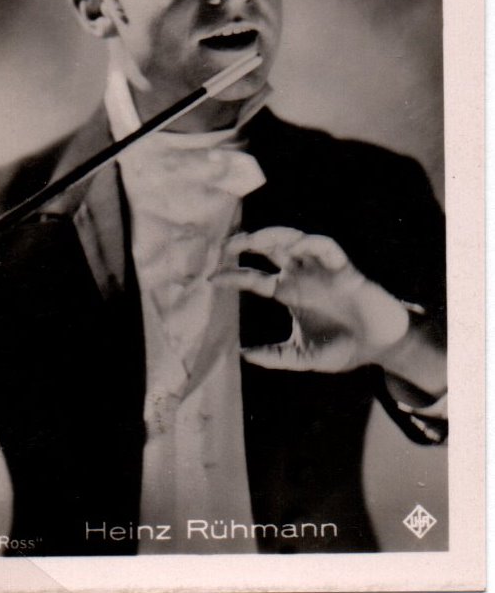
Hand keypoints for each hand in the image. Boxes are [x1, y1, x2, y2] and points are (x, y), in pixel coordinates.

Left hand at [212, 227, 408, 371]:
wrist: (380, 348)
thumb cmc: (342, 348)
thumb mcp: (301, 356)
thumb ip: (275, 356)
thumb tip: (243, 355)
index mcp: (288, 293)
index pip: (254, 278)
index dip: (233, 276)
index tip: (212, 278)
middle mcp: (301, 276)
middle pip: (270, 249)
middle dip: (249, 241)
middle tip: (228, 245)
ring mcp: (321, 270)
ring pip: (294, 241)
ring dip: (275, 236)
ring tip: (256, 239)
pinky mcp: (345, 270)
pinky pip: (327, 249)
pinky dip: (313, 243)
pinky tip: (298, 245)